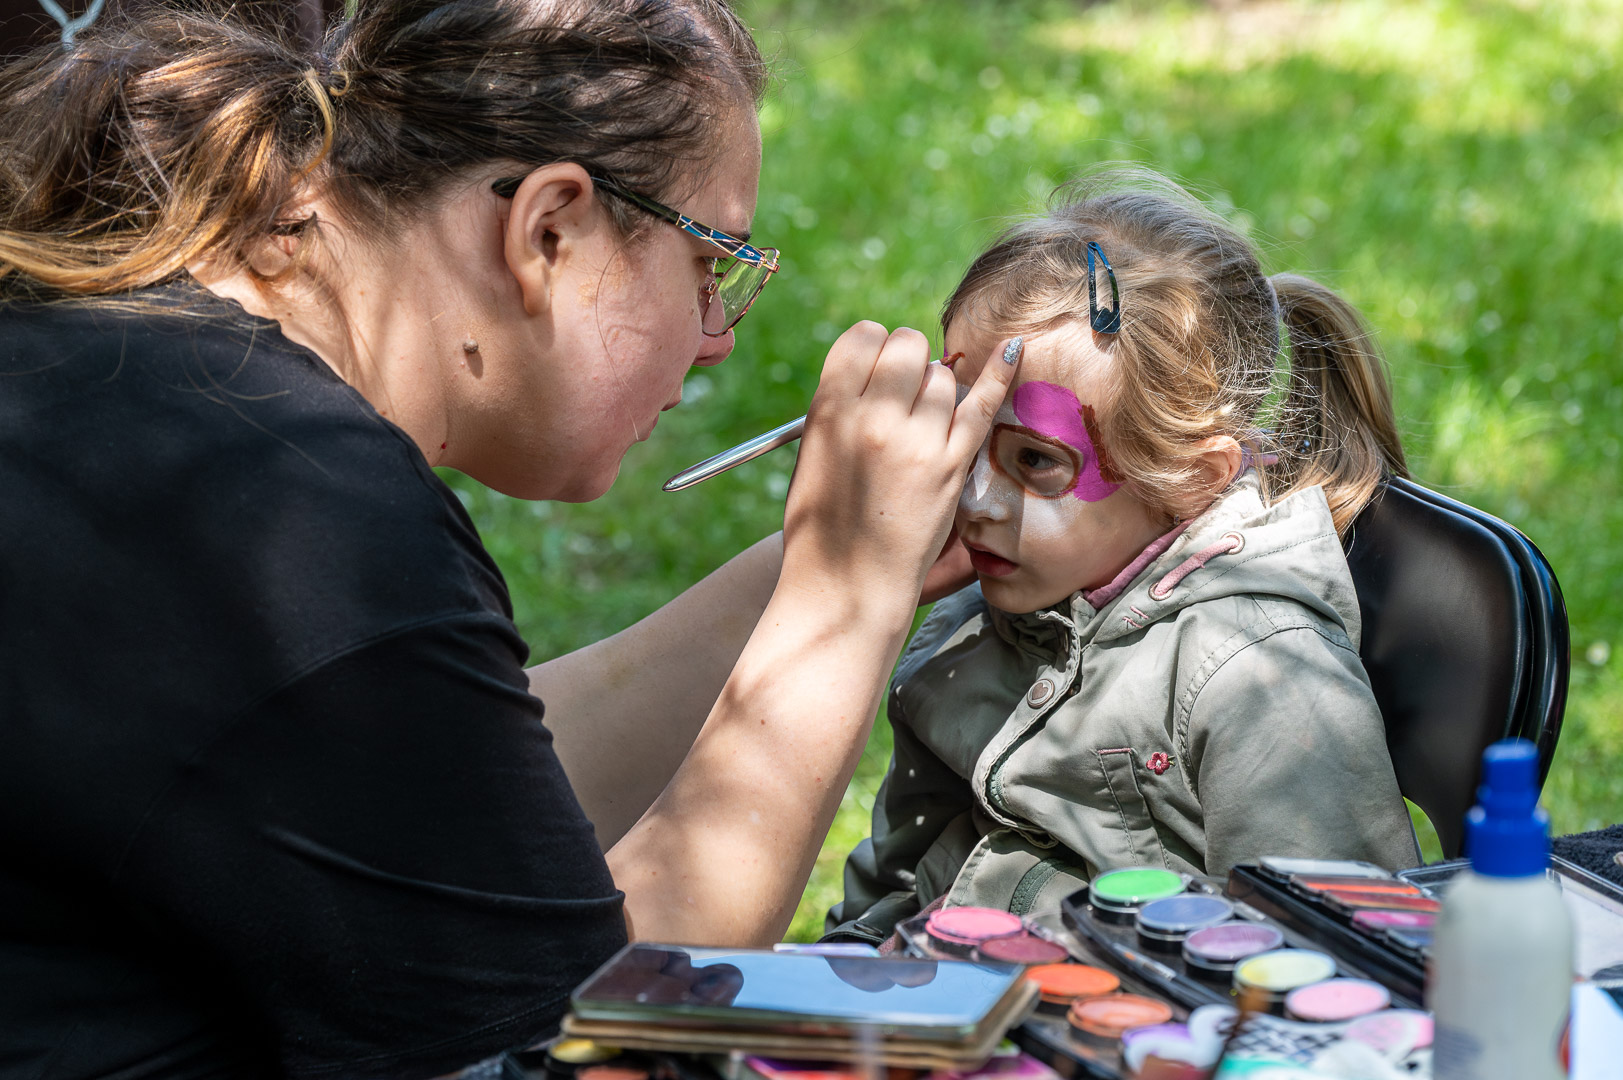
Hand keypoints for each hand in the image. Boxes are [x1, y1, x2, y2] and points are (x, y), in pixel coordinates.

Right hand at [782, 324, 1018, 608]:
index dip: (874, 347)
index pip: (864, 336)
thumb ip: (843, 404)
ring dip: (936, 389)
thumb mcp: (812, 452)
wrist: (843, 584)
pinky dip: (998, 374)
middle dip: (908, 360)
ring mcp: (918, 442)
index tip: (877, 368)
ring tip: (921, 425)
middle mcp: (874, 418)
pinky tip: (1011, 350)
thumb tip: (881, 369)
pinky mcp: (951, 467)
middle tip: (903, 392)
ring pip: (943, 377)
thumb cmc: (820, 522)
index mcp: (830, 409)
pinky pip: (981, 405)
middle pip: (908, 347)